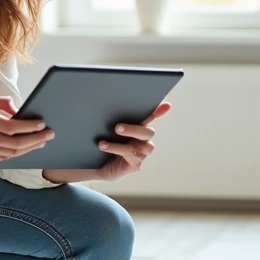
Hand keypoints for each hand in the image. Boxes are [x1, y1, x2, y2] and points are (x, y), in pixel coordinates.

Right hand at [0, 95, 53, 165]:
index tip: (42, 124)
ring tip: (41, 142)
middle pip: (16, 144)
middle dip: (36, 140)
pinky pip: (2, 158)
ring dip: (28, 148)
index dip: (30, 127)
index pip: (12, 127)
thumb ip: (1, 103)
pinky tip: (25, 148)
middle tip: (49, 135)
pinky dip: (15, 154)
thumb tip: (19, 112)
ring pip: (11, 154)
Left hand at [43, 102, 171, 184]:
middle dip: (134, 128)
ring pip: (142, 145)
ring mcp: (141, 153)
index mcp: (139, 126)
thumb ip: (107, 112)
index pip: (151, 116)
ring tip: (107, 137)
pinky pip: (130, 155)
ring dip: (125, 139)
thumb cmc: (100, 139)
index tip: (166, 105)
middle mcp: (143, 139)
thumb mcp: (102, 124)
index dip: (159, 111)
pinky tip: (103, 145)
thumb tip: (94, 94)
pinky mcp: (135, 165)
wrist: (93, 163)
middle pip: (148, 131)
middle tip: (117, 126)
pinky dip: (115, 149)